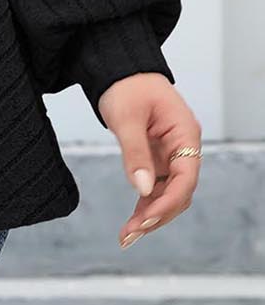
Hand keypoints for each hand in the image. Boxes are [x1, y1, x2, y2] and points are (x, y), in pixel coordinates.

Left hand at [96, 73, 201, 247]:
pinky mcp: (157, 158)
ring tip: (127, 235)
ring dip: (150, 214)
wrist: (119, 69)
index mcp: (185, 133)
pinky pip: (155, 187)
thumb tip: (143, 189)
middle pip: (179, 191)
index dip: (168, 201)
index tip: (147, 219)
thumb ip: (135, 152)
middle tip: (131, 233)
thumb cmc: (126, 85)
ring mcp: (170, 154)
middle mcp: (183, 147)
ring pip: (168, 193)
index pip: (185, 176)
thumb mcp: (126, 117)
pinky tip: (132, 223)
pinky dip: (145, 204)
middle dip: (157, 215)